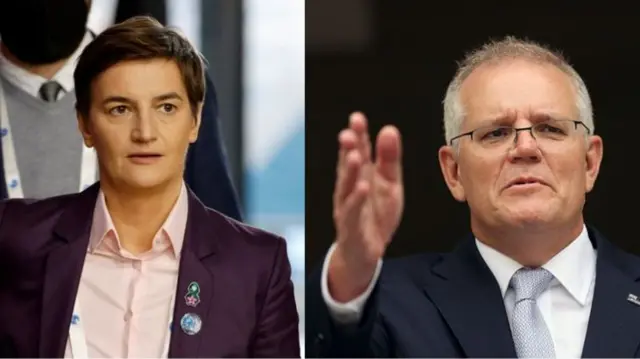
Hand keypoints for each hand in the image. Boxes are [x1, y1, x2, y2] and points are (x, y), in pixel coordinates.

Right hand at [328, 112, 403, 300]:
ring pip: (346, 187)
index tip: (357, 118)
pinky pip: (352, 212)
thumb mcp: (389, 185)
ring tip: (354, 156)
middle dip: (348, 149)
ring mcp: (347, 208)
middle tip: (350, 131)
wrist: (364, 254)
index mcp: (360, 175)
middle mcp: (349, 189)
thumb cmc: (375, 215)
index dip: (358, 135)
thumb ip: (389, 159)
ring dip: (349, 172)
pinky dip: (357, 200)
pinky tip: (363, 187)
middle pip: (348, 166)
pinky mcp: (351, 227)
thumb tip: (389, 129)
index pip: (358, 151)